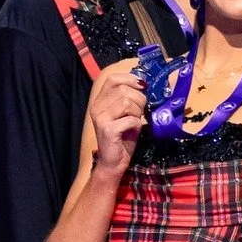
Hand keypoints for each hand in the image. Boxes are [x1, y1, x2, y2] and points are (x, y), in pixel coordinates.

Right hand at [88, 57, 147, 175]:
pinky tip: (134, 129)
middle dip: (139, 99)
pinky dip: (137, 124)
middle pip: (124, 90)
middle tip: (141, 111)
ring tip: (136, 120)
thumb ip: (130, 99)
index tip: (142, 87)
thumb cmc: (122, 138)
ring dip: (138, 112)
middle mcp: (97, 107)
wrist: (113, 162)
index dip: (130, 79)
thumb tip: (144, 85)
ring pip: (127, 102)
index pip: (113, 79)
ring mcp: (101, 118)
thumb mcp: (126, 114)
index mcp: (100, 100)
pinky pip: (130, 119)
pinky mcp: (108, 130)